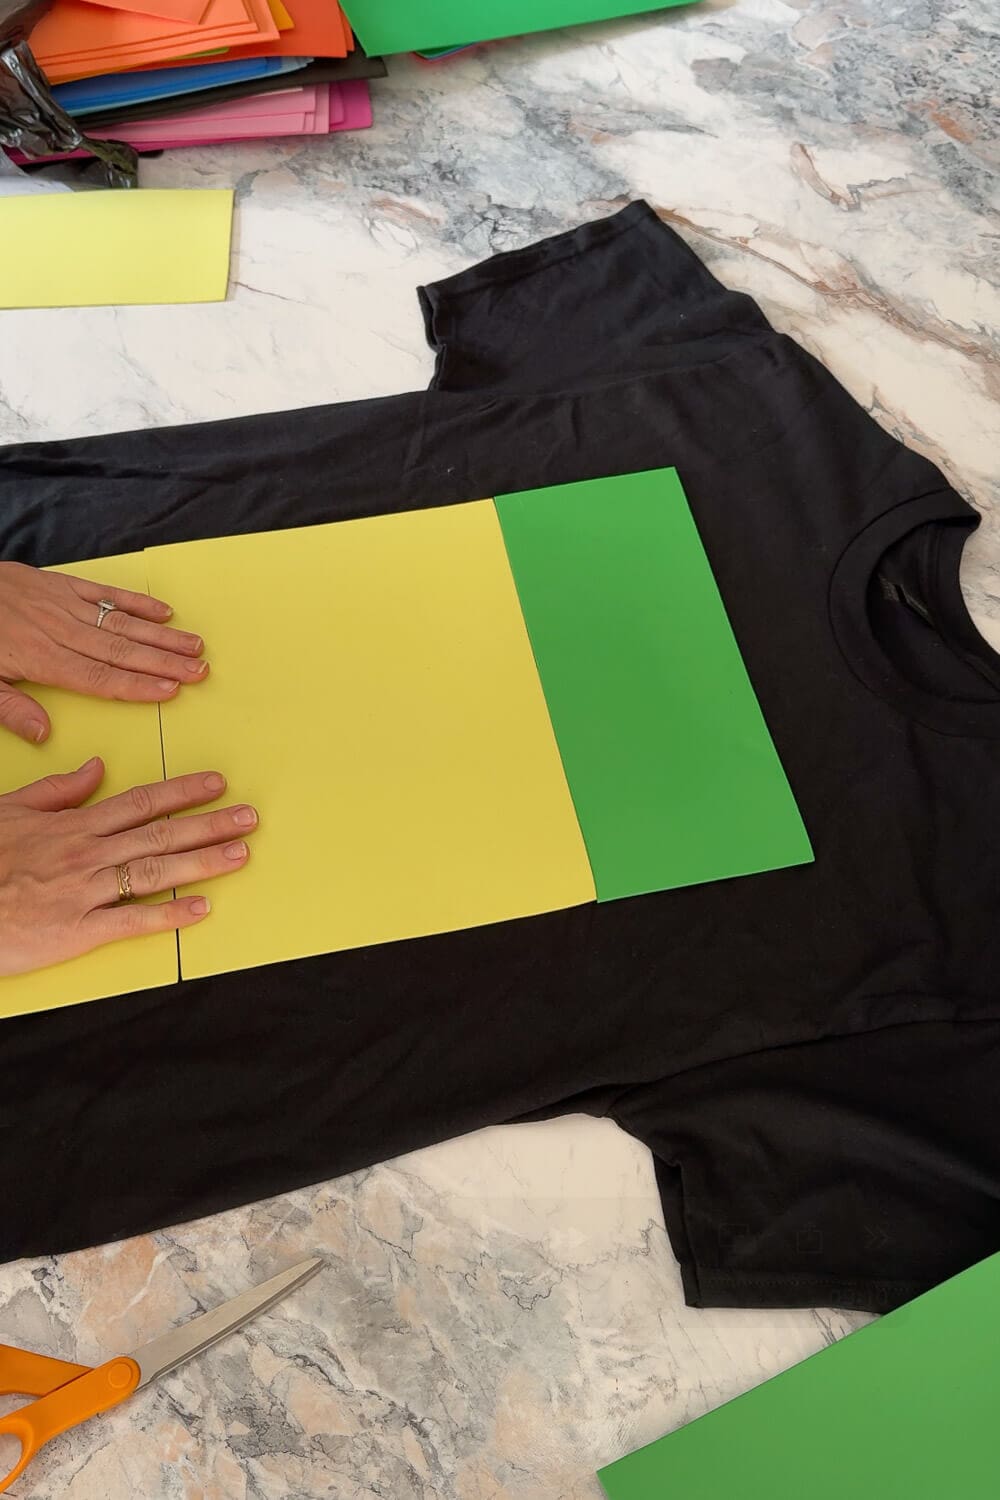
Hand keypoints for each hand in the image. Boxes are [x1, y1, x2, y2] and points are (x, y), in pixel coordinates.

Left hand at [0, 561, 208, 744]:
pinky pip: (105, 592)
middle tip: (199, 671)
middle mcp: (58, 630)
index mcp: (40, 658)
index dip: (136, 686)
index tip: (170, 691)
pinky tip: (164, 612)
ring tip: (195, 646)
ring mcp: (62, 604)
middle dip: (164, 662)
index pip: (98, 677)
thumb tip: (44, 735)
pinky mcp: (60, 583)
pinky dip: (136, 601)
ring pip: (120, 622)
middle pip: (120, 650)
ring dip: (161, 635)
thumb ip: (10, 708)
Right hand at [0, 759, 255, 978]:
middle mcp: (87, 854)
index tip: (218, 785)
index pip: (141, 802)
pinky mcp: (77, 930)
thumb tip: (97, 768)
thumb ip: (59, 790)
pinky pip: (131, 920)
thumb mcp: (12, 809)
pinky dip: (169, 914)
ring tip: (241, 854)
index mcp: (74, 825)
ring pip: (154, 871)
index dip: (184, 792)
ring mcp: (84, 892)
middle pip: (160, 833)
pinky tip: (201, 908)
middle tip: (250, 817)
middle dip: (210, 824)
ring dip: (203, 862)